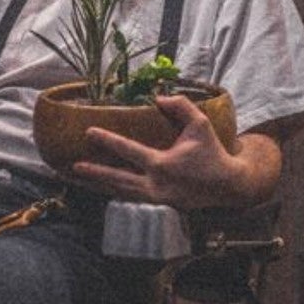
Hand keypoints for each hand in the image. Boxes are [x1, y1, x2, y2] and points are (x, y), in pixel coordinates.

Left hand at [67, 94, 240, 208]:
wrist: (229, 186)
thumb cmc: (213, 152)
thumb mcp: (200, 124)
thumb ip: (181, 106)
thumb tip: (158, 97)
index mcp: (162, 165)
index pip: (128, 151)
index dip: (107, 140)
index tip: (89, 132)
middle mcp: (156, 185)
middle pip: (117, 180)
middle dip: (95, 173)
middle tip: (74, 167)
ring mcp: (157, 199)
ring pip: (122, 193)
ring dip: (101, 185)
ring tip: (82, 179)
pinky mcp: (161, 206)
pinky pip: (132, 199)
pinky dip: (116, 193)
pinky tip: (104, 187)